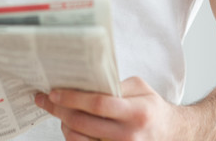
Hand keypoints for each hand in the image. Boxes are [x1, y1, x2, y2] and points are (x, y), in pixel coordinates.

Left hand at [35, 77, 182, 140]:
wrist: (171, 134)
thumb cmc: (152, 107)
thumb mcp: (140, 88)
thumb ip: (115, 85)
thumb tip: (86, 80)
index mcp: (136, 112)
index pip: (98, 104)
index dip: (73, 98)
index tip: (54, 92)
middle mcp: (128, 135)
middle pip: (84, 123)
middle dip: (60, 110)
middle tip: (44, 99)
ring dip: (63, 125)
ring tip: (57, 112)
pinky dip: (73, 138)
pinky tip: (68, 126)